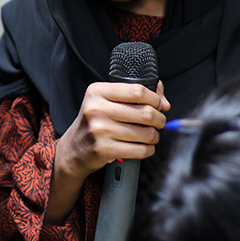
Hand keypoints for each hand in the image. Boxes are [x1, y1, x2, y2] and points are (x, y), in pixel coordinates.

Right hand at [45, 80, 168, 222]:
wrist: (74, 148)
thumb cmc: (95, 122)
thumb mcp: (106, 101)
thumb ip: (134, 95)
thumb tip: (164, 102)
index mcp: (97, 92)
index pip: (137, 91)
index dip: (154, 99)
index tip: (158, 105)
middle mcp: (96, 109)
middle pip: (145, 112)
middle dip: (159, 119)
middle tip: (158, 122)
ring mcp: (99, 130)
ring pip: (145, 133)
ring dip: (154, 136)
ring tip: (150, 135)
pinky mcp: (104, 149)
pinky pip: (140, 150)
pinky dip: (148, 149)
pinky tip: (144, 146)